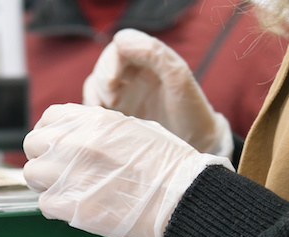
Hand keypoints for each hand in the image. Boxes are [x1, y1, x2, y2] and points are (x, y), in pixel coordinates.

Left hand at [23, 103, 232, 236]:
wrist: (181, 198)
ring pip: (32, 174)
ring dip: (46, 183)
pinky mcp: (70, 206)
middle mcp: (76, 143)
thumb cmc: (167, 166)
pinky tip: (75, 207)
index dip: (52, 134)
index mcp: (93, 120)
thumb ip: (100, 129)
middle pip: (32, 145)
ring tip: (67, 190)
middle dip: (44, 157)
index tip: (60, 146)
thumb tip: (80, 136)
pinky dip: (55, 208)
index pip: (49, 119)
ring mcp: (70, 174)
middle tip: (61, 171)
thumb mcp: (134, 129)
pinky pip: (43, 204)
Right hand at [83, 28, 231, 156]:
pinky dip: (92, 109)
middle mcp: (134, 73)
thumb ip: (155, 54)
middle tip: (112, 101)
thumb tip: (121, 40)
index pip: (120, 47)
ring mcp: (124, 93)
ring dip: (95, 94)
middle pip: (105, 65)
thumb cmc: (192, 112)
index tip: (113, 82)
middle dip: (103, 80)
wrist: (196, 146)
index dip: (111, 61)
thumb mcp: (179, 79)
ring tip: (105, 110)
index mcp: (150, 59)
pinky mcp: (117, 113)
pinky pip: (96, 105)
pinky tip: (100, 119)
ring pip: (96, 83)